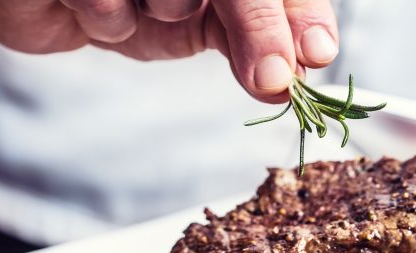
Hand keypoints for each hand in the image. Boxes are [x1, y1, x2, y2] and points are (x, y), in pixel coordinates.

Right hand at [0, 0, 337, 101]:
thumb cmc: (141, 4)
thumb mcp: (209, 24)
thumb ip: (256, 43)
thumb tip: (287, 82)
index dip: (305, 15)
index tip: (318, 54)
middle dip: (261, 30)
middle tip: (274, 79)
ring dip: (164, 13)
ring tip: (139, 8)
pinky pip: (110, 2)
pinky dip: (111, 19)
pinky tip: (97, 10)